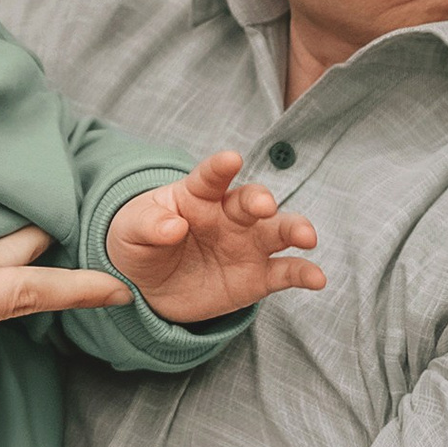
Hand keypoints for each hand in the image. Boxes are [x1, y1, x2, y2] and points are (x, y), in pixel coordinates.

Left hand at [104, 150, 324, 322]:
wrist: (149, 287)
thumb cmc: (141, 244)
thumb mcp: (130, 232)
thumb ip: (148, 225)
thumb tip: (174, 226)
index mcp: (197, 195)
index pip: (210, 176)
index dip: (220, 167)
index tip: (231, 159)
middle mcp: (229, 215)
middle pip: (251, 200)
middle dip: (260, 200)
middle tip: (264, 205)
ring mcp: (248, 244)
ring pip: (279, 230)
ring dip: (295, 229)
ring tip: (307, 237)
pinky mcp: (258, 276)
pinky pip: (285, 272)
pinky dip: (304, 273)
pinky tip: (317, 279)